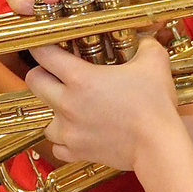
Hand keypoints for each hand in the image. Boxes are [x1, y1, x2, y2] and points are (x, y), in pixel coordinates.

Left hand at [26, 37, 176, 171]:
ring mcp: (69, 130)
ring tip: (69, 105)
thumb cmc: (155, 105)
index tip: (47, 44)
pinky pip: (56, 146)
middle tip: (57, 72)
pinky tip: (76, 131)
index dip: (42, 45)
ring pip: (43, 116)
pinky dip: (63, 139)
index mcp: (80, 78)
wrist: (158, 147)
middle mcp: (67, 103)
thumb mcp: (155, 63)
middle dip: (42, 73)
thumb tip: (145, 39)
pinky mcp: (76, 151)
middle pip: (33, 81)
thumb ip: (146, 45)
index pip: (42, 54)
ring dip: (52, 109)